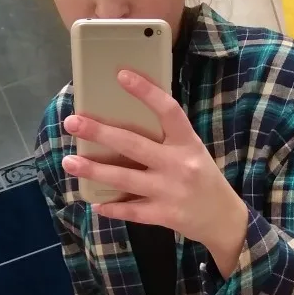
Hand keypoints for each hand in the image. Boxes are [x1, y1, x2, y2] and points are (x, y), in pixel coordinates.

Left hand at [62, 70, 247, 276]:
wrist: (224, 219)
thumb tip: (125, 122)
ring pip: (125, 177)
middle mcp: (179, 164)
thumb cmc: (203, 178)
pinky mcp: (165, 215)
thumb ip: (168, 139)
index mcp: (188, 142)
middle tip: (72, 122)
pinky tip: (95, 203)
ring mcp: (170, 191)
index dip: (146, 91)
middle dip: (100, 133)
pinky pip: (132, 210)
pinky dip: (112, 207)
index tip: (121, 75)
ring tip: (69, 162)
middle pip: (133, 144)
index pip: (168, 110)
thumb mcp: (193, 151)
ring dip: (94, 169)